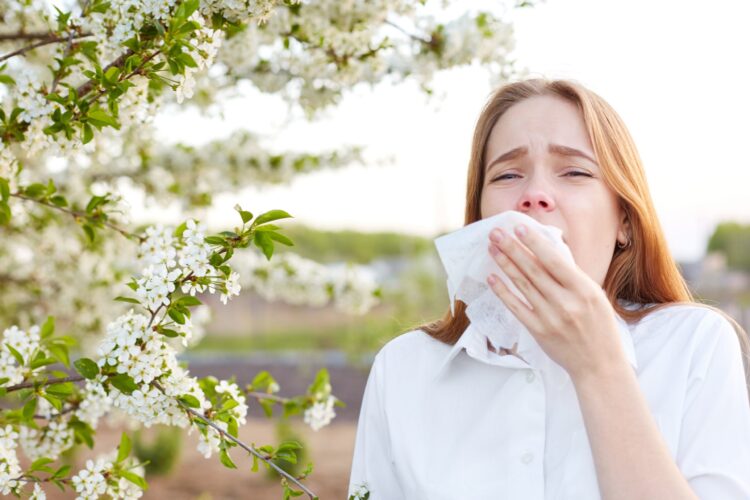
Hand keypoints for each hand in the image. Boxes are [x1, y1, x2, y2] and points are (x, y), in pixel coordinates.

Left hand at [486, 224, 626, 380]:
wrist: (599, 365)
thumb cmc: (599, 327)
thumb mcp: (595, 296)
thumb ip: (572, 277)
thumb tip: (546, 252)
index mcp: (584, 290)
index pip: (555, 261)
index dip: (535, 243)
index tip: (519, 227)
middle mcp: (567, 302)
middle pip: (533, 270)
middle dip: (513, 248)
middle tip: (496, 232)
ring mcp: (551, 318)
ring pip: (522, 285)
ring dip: (505, 264)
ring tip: (492, 248)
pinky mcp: (538, 331)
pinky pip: (516, 307)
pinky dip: (503, 292)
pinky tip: (492, 278)